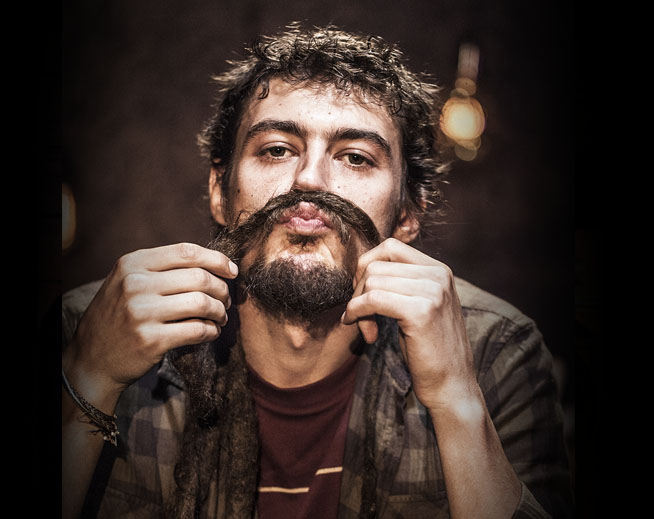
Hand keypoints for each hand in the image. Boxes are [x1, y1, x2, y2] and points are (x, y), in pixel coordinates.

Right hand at [62, 242, 237, 409]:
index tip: (232, 271)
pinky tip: (211, 332)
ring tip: (219, 317)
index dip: (216, 260)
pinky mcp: (150, 340)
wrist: (91, 359)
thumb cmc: (120, 316)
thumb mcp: (129, 281)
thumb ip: (164, 269)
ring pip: (202, 303)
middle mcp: (135, 284)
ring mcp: (141, 312)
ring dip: (219, 311)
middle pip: (199, 278)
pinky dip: (211, 331)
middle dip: (222, 289)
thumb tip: (216, 264)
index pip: (186, 252)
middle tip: (225, 301)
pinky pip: (197, 330)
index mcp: (132, 263)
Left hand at [341, 238, 476, 409]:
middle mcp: (439, 275)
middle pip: (376, 265)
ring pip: (371, 281)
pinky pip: (372, 300)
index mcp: (439, 270)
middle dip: (358, 291)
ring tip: (365, 328)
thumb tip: (362, 268)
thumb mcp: (419, 306)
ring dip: (357, 306)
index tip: (363, 294)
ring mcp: (432, 292)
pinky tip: (363, 331)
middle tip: (359, 317)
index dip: (368, 267)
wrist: (451, 385)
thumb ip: (401, 283)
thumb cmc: (428, 349)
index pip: (390, 247)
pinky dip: (357, 312)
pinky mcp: (421, 312)